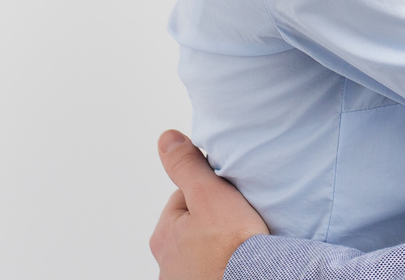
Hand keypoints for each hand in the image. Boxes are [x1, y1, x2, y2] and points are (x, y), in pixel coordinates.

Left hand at [150, 131, 267, 279]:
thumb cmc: (231, 247)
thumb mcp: (209, 194)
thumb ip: (187, 166)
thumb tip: (167, 139)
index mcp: (163, 233)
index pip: (186, 195)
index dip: (212, 191)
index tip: (230, 198)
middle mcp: (166, 260)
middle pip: (195, 222)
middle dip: (215, 218)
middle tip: (238, 220)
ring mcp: (183, 278)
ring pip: (205, 246)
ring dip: (221, 242)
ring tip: (241, 242)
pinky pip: (214, 266)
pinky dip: (226, 261)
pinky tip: (239, 259)